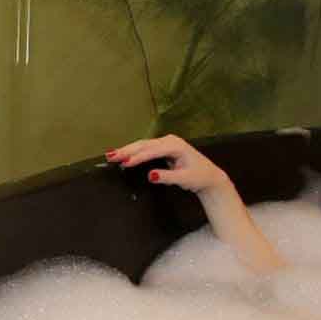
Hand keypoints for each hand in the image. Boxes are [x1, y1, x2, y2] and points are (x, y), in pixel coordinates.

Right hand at [104, 135, 230, 193]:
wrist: (209, 176)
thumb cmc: (199, 177)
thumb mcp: (184, 179)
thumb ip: (167, 177)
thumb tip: (150, 175)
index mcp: (176, 146)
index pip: (152, 151)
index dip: (138, 157)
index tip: (125, 163)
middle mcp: (170, 141)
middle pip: (144, 144)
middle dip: (127, 150)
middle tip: (111, 156)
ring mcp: (166, 143)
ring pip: (143, 145)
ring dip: (127, 150)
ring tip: (112, 155)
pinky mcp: (163, 148)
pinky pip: (145, 148)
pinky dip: (134, 151)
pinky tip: (123, 155)